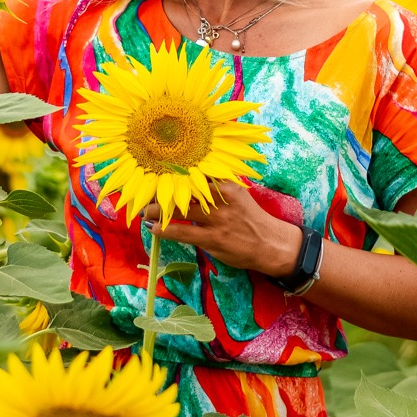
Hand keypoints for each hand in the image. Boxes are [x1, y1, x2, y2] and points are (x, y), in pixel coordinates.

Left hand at [145, 182, 302, 279]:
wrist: (271, 244)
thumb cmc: (251, 218)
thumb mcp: (236, 195)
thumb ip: (215, 188)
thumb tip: (187, 183)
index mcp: (226, 184)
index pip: (194, 173)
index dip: (172, 173)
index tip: (156, 172)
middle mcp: (220, 198)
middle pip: (183, 189)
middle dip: (161, 191)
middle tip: (146, 192)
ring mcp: (216, 219)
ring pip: (179, 210)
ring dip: (158, 211)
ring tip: (145, 211)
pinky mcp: (213, 239)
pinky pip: (183, 232)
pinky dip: (165, 230)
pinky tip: (154, 228)